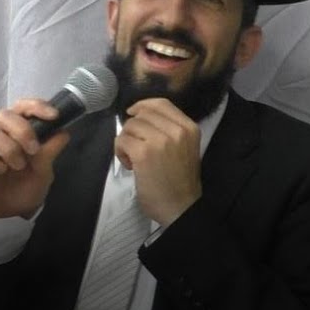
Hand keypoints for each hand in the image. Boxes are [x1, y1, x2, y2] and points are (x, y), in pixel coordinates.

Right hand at [0, 99, 70, 219]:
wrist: (6, 213)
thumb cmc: (24, 187)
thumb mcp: (44, 172)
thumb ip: (51, 152)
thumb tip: (62, 131)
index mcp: (17, 131)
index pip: (22, 107)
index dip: (36, 106)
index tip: (53, 116)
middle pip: (3, 115)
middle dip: (22, 130)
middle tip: (33, 150)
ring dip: (7, 148)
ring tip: (17, 166)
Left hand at [115, 98, 201, 226]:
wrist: (181, 206)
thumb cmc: (180, 180)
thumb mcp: (185, 147)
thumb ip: (171, 130)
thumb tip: (141, 116)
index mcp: (189, 127)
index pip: (161, 103)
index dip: (143, 105)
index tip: (133, 114)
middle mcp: (177, 130)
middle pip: (142, 114)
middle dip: (133, 128)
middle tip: (135, 147)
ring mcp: (160, 141)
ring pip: (130, 126)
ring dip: (125, 141)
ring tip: (133, 158)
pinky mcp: (143, 153)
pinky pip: (122, 140)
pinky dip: (120, 152)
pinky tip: (130, 165)